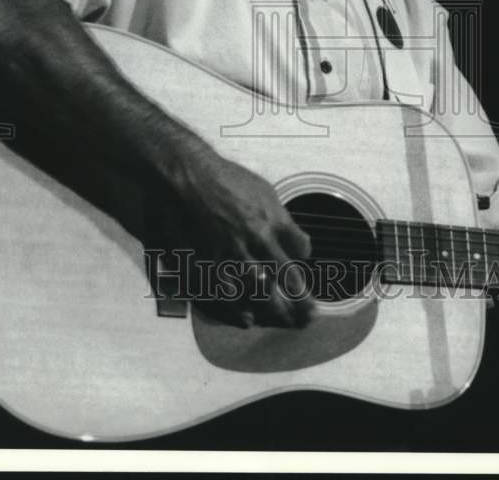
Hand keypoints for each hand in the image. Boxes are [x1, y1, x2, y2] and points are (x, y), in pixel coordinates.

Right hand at [157, 149, 314, 328]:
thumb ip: (280, 216)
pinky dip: (240, 310)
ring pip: (262, 293)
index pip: (301, 250)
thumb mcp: (263, 190)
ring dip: (276, 312)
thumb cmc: (224, 179)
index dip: (303, 261)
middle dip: (302, 301)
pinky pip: (229, 294)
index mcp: (274, 220)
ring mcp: (234, 253)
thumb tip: (293, 236)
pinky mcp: (210, 261)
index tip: (302, 270)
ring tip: (286, 323)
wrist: (189, 175)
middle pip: (288, 279)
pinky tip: (248, 319)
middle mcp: (258, 240)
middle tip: (309, 316)